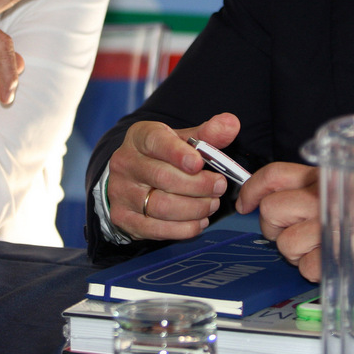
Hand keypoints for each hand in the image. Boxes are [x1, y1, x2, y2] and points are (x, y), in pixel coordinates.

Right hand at [105, 112, 238, 241]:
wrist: (131, 179)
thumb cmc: (161, 156)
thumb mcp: (181, 140)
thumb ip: (207, 134)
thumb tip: (231, 124)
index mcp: (140, 137)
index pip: (156, 142)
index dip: (178, 153)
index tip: (198, 163)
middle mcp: (126, 163)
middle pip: (163, 178)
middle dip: (198, 185)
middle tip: (219, 187)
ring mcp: (122, 192)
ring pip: (161, 206)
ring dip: (194, 208)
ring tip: (212, 204)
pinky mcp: (124, 218)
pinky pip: (157, 229)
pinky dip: (184, 228)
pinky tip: (199, 221)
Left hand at [237, 162, 322, 281]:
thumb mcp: (335, 189)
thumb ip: (302, 188)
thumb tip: (262, 197)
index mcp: (322, 177)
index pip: (275, 175)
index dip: (253, 189)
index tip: (244, 204)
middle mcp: (324, 198)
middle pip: (270, 210)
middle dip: (276, 227)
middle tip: (297, 231)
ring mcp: (328, 227)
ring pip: (283, 242)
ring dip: (297, 251)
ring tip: (318, 245)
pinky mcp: (333, 257)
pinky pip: (304, 266)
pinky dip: (313, 268)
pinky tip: (328, 258)